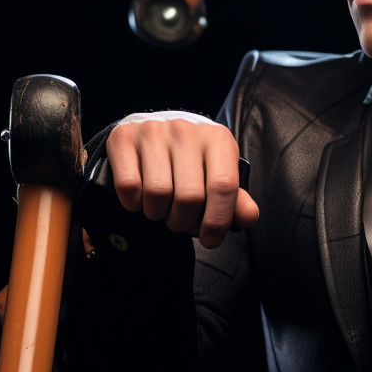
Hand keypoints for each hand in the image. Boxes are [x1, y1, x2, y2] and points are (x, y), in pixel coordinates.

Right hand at [104, 111, 259, 248]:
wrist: (153, 135)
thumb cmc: (191, 162)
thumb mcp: (217, 175)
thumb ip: (234, 199)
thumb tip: (249, 216)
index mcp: (218, 138)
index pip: (224, 186)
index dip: (218, 220)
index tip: (210, 240)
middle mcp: (186, 130)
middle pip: (189, 196)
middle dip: (184, 222)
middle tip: (179, 221)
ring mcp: (153, 131)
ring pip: (157, 193)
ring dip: (157, 214)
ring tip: (161, 208)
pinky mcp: (123, 137)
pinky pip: (128, 187)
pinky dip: (133, 203)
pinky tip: (140, 198)